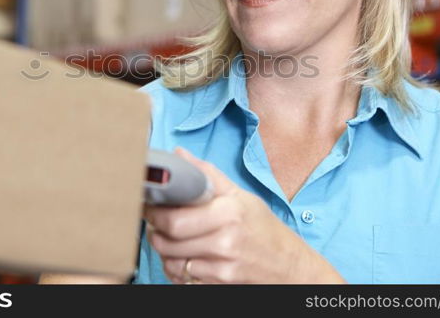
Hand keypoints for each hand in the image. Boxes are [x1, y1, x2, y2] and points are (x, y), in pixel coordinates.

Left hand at [143, 147, 344, 283]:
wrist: (290, 267)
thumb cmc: (264, 229)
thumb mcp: (242, 197)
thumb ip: (208, 175)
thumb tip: (180, 154)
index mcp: (229, 212)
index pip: (175, 218)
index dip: (154, 212)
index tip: (149, 205)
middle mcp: (225, 240)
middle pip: (168, 241)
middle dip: (154, 232)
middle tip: (154, 224)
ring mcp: (223, 266)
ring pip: (172, 262)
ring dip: (164, 252)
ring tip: (170, 240)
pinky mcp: (220, 285)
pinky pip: (184, 279)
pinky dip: (178, 269)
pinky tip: (185, 257)